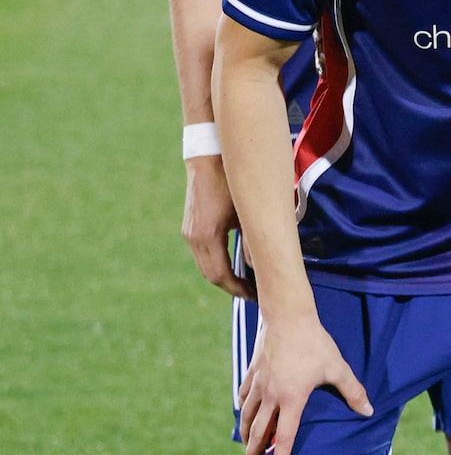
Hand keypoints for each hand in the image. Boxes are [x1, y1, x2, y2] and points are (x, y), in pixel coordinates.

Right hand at [182, 156, 247, 298]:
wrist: (209, 158)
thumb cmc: (232, 182)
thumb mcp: (247, 212)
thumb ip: (252, 241)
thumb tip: (258, 269)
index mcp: (208, 236)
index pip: (221, 275)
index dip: (238, 288)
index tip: (255, 296)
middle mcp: (193, 237)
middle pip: (211, 275)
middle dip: (232, 287)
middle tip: (253, 293)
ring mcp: (189, 232)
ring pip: (205, 266)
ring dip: (223, 276)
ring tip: (246, 281)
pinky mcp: (190, 227)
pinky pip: (202, 254)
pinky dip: (216, 264)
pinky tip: (233, 264)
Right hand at [238, 311, 371, 454]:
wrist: (288, 318)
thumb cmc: (315, 344)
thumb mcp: (338, 368)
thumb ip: (353, 392)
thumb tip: (368, 411)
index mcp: (292, 399)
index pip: (284, 435)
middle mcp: (270, 395)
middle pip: (258, 431)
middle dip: (255, 452)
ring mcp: (258, 384)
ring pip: (247, 416)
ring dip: (246, 434)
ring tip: (247, 447)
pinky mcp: (252, 372)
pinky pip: (244, 396)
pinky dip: (244, 409)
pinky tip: (244, 414)